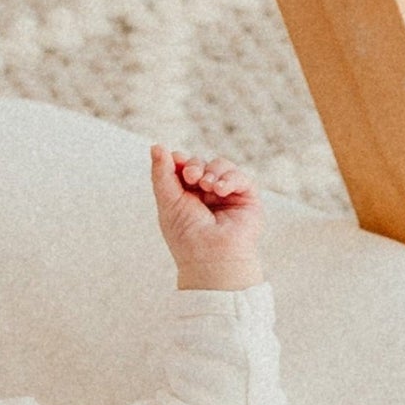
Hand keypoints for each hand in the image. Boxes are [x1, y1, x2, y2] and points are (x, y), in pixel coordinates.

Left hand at [150, 144, 264, 290]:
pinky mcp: (247, 199)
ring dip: (212, 171)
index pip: (183, 167)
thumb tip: (156, 145)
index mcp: (186, 197)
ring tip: (207, 187)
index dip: (180, 160)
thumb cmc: (187, 236)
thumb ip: (161, 173)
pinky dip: (229, 178)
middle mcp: (207, 195)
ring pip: (221, 166)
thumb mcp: (167, 201)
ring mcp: (227, 196)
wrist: (211, 258)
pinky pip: (240, 177)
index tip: (176, 161)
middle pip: (202, 163)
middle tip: (191, 176)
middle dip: (195, 165)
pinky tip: (220, 190)